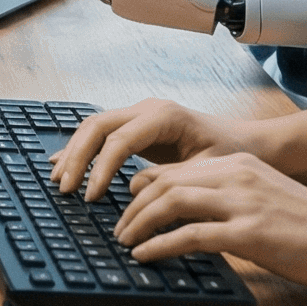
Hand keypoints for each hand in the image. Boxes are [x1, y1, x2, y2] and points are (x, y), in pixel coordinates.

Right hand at [49, 96, 258, 202]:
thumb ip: (170, 179)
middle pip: (98, 126)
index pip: (119, 139)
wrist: (247, 142)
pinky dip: (81, 150)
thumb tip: (134, 192)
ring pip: (94, 127)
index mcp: (165, 116)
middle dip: (77, 157)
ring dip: (74, 153)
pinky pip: (101, 133)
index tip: (90, 196)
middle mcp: (148, 109)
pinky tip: (63, 165)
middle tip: (65, 190)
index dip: (100, 168)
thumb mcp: (206, 171)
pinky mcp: (137, 126)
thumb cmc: (231, 155)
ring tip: (59, 181)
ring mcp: (140, 114)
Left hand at [114, 152, 306, 296]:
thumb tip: (195, 218)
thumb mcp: (267, 198)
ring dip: (139, 224)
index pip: (175, 168)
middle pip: (164, 182)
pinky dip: (160, 246)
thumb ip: (232, 199)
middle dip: (132, 207)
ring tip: (126, 243)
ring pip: (170, 203)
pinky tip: (147, 256)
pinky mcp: (249, 233)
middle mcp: (237, 175)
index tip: (127, 208)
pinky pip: (190, 235)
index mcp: (240, 164)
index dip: (142, 188)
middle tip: (118, 230)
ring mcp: (242, 203)